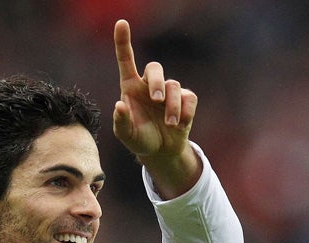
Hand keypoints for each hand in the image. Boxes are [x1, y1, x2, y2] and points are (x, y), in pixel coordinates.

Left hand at [112, 19, 202, 197]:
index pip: (126, 60)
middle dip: (156, 82)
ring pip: (173, 87)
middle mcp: (149, 85)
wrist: (161, 153)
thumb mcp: (126, 135)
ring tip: (170, 124)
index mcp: (131, 88)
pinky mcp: (185, 100)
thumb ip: (120, 122)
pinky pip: (189, 98)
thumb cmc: (140, 139)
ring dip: (172, 107)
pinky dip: (185, 112)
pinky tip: (179, 124)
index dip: (123, 42)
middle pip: (155, 68)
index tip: (121, 23)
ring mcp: (169, 91)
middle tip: (156, 100)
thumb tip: (119, 105)